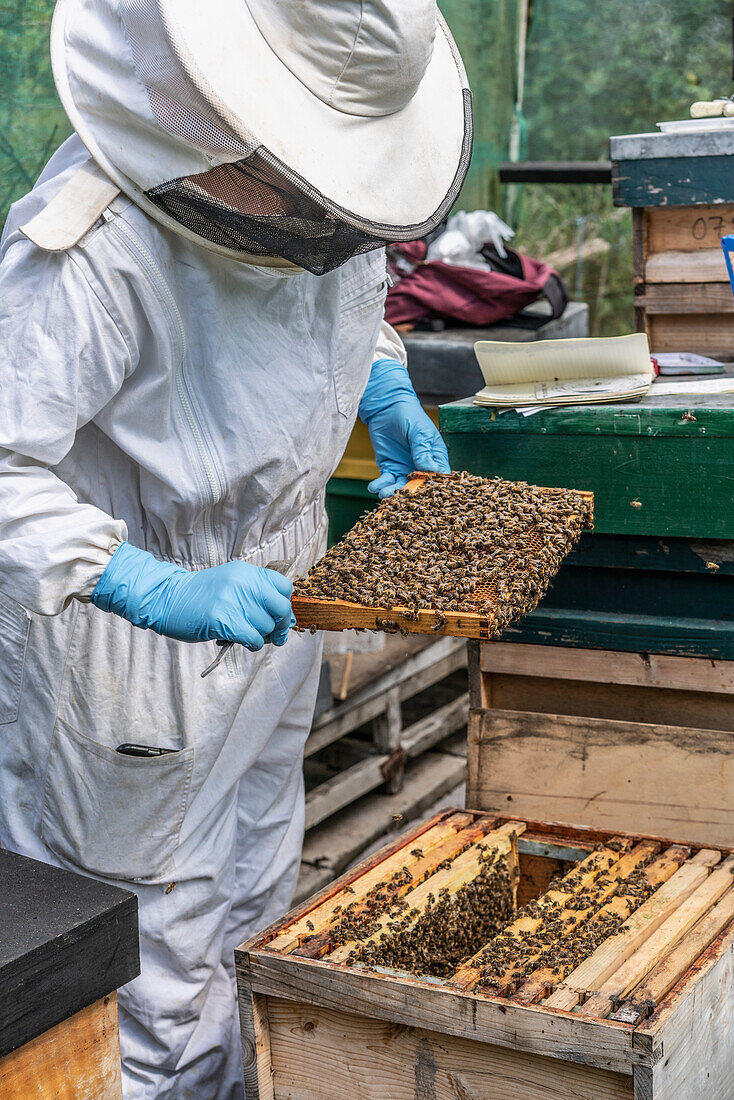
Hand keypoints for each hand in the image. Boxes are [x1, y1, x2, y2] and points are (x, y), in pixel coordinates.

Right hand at [91, 542, 294, 648]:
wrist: (167, 598)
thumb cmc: (200, 597)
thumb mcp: (231, 584)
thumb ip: (255, 595)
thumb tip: (285, 620)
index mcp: (246, 572)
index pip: (283, 586)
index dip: (284, 604)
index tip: (278, 616)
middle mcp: (243, 583)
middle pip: (281, 607)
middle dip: (280, 625)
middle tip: (274, 635)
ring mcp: (234, 600)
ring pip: (266, 626)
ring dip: (261, 636)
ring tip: (247, 635)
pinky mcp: (224, 620)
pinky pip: (253, 638)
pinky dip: (253, 645)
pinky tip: (244, 642)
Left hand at [358, 358, 449, 497]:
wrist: (386, 408)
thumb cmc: (409, 415)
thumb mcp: (418, 431)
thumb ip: (423, 450)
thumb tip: (429, 469)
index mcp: (435, 457)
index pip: (438, 477)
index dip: (433, 488)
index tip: (425, 494)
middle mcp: (420, 466)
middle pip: (418, 487)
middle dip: (409, 494)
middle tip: (401, 498)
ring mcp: (404, 468)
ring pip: (401, 487)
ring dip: (392, 493)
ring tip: (384, 493)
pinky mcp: (389, 467)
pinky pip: (385, 481)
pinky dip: (379, 486)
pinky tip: (374, 487)